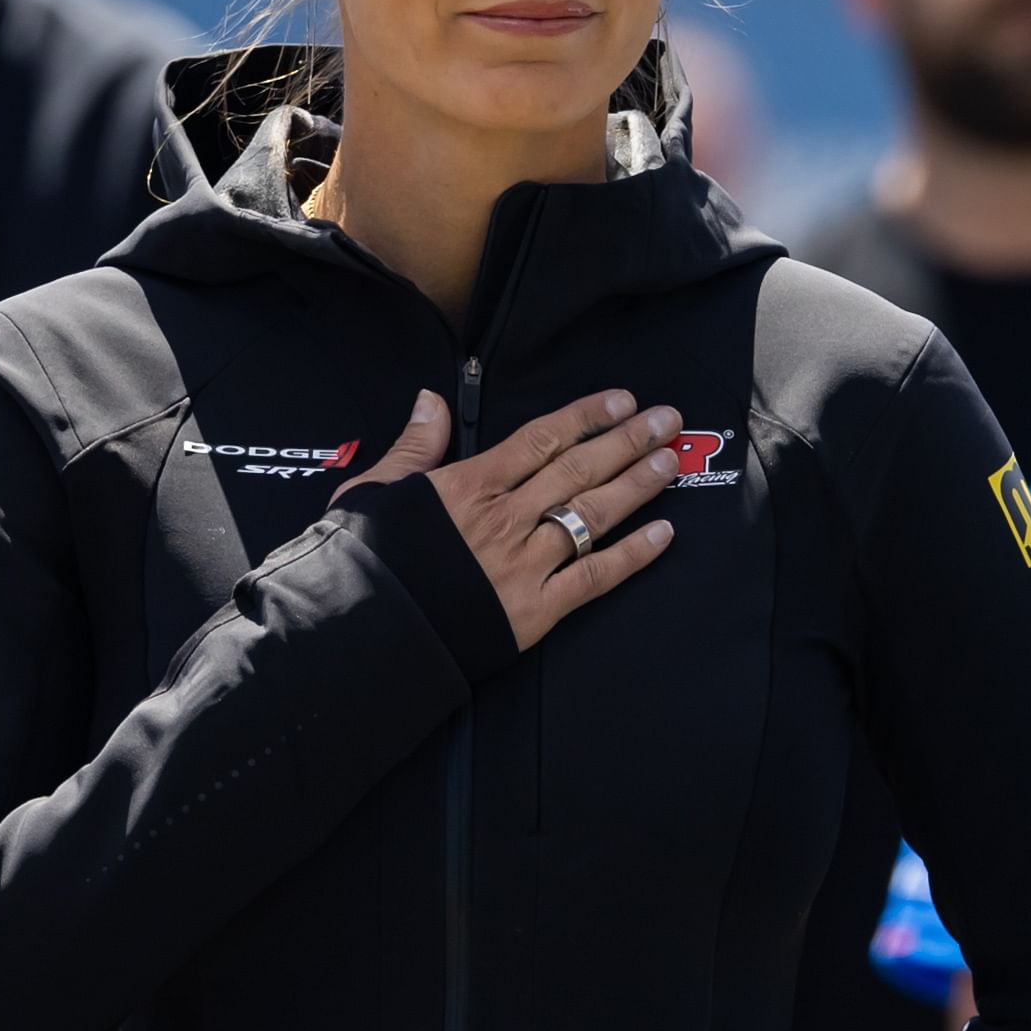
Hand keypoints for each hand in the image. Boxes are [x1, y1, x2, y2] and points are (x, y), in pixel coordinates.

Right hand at [343, 388, 677, 652]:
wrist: (360, 631)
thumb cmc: (361, 560)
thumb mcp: (374, 491)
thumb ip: (414, 446)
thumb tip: (430, 399)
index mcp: (469, 486)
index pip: (541, 440)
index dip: (586, 417)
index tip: (621, 400)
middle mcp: (506, 519)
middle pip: (578, 470)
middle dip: (627, 441)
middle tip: (667, 420)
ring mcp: (524, 565)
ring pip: (593, 516)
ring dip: (637, 486)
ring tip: (670, 462)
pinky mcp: (534, 611)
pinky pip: (594, 578)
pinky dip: (632, 556)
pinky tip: (663, 535)